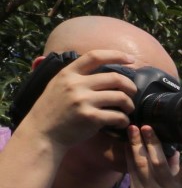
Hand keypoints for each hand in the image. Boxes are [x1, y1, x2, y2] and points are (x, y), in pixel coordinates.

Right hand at [17, 50, 136, 151]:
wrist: (42, 132)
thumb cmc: (53, 109)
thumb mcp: (58, 84)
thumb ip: (76, 76)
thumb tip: (101, 70)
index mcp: (68, 73)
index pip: (95, 56)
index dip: (116, 55)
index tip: (131, 59)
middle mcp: (76, 84)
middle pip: (115, 78)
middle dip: (130, 86)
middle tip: (132, 93)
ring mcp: (83, 100)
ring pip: (120, 97)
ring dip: (129, 104)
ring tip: (127, 110)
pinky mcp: (90, 117)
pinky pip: (118, 116)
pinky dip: (124, 120)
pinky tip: (121, 122)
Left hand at [125, 125, 181, 187]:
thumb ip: (179, 173)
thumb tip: (175, 151)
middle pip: (159, 162)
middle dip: (152, 142)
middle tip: (146, 126)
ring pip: (142, 164)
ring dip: (137, 145)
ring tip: (133, 130)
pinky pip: (132, 172)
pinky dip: (129, 157)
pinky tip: (127, 146)